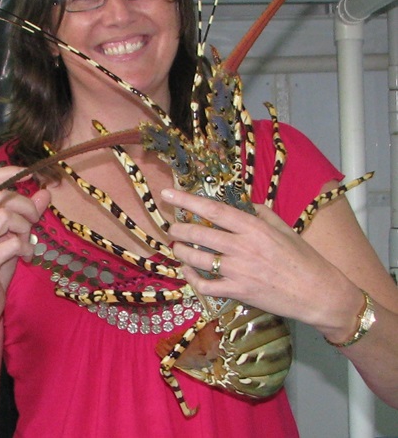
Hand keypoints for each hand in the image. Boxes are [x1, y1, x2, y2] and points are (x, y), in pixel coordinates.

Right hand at [0, 167, 49, 324]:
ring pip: (5, 215)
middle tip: (34, 223)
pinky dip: (26, 248)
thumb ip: (27, 215)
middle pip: (2, 196)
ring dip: (25, 227)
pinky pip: (12, 243)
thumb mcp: (15, 237)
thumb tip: (45, 192)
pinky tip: (27, 256)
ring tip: (27, 242)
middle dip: (27, 206)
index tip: (31, 176)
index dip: (8, 172)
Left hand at [161, 187, 345, 323]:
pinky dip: (191, 278)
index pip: (214, 210)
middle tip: (171, 226)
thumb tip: (241, 204)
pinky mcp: (237, 292)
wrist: (318, 293)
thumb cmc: (303, 258)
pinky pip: (205, 285)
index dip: (188, 200)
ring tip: (176, 246)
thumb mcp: (284, 228)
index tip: (169, 194)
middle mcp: (242, 247)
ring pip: (197, 259)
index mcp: (254, 227)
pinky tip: (187, 271)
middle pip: (199, 234)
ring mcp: (238, 271)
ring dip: (181, 251)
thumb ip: (260, 213)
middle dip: (178, 228)